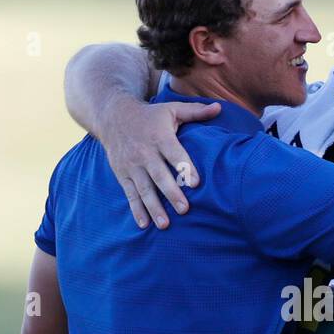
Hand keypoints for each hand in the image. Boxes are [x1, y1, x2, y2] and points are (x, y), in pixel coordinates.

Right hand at [99, 96, 219, 229]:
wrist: (112, 116)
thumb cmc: (150, 115)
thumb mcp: (171, 109)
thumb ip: (196, 111)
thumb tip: (220, 108)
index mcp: (160, 137)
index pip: (174, 154)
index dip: (184, 167)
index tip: (196, 183)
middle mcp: (145, 152)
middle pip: (159, 175)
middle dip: (171, 193)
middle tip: (184, 209)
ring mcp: (132, 165)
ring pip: (144, 189)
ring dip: (153, 207)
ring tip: (165, 225)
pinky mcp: (123, 174)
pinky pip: (130, 194)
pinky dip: (136, 209)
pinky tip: (144, 224)